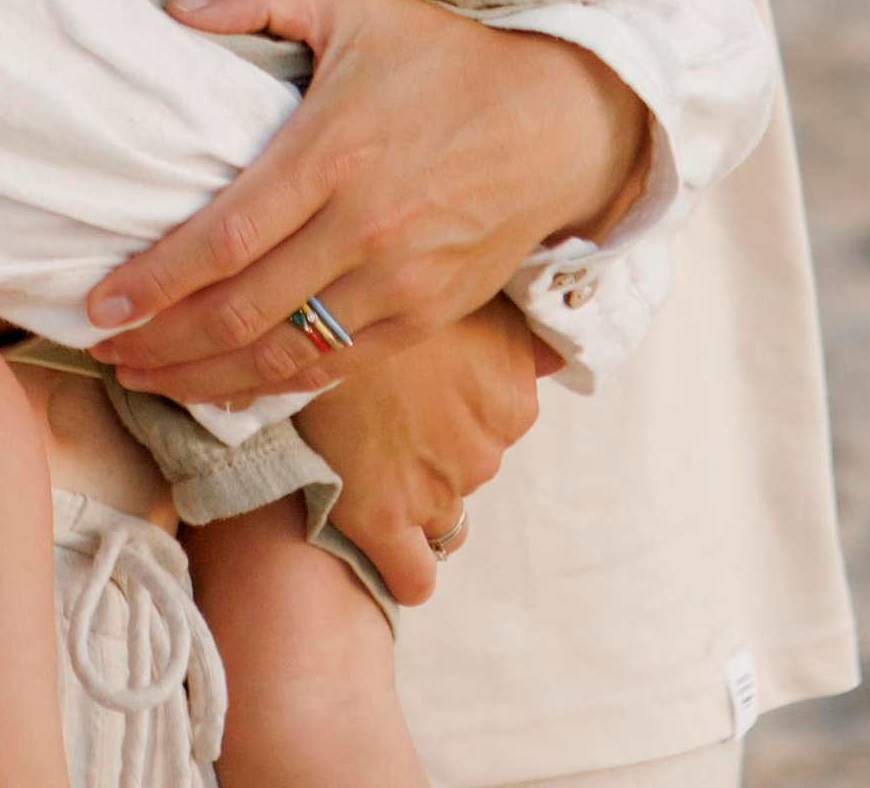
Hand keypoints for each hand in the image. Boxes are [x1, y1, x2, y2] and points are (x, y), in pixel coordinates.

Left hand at [83, 0, 646, 409]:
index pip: (226, 238)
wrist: (556, 123)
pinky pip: (336, 366)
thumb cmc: (443, 58)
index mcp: (332, 153)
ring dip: (207, 378)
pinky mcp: (425, 317)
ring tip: (146, 379)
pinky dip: (276, 386)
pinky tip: (229, 387)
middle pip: (242, 312)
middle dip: (163, 343)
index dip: (157, 281)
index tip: (99, 303)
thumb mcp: (354, 1)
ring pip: (285, 354)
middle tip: (104, 351)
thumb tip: (176, 8)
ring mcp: (397, 283)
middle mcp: (362, 229)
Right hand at [293, 299, 553, 605]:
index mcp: (514, 398)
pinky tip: (385, 548)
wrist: (316, 306)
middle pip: (470, 470)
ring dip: (417, 499)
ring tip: (373, 460)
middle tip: (389, 417)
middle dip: (437, 453)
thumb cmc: (390, 290)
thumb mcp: (469, 294)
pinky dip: (403, 571)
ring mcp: (438, 488)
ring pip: (444, 520)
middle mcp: (487, 449)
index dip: (462, 412)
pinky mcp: (384, 519)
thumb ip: (518, 336)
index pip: (503, 428)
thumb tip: (554, 360)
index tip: (425, 395)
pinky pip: (413, 578)